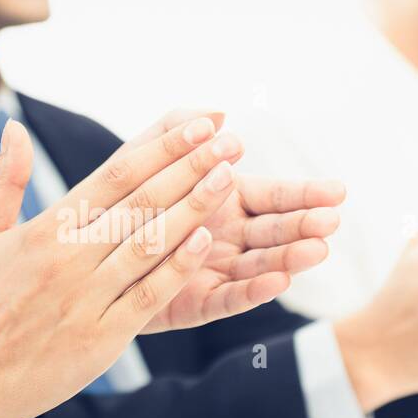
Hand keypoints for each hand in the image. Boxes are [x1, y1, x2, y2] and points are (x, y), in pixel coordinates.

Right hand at [0, 112, 256, 417]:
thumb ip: (5, 182)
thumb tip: (14, 128)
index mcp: (44, 229)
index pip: (115, 175)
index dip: (161, 147)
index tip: (197, 124)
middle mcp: (68, 259)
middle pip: (142, 201)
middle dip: (191, 167)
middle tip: (230, 140)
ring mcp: (87, 298)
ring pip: (152, 243)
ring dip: (195, 208)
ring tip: (229, 179)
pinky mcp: (102, 338)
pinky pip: (149, 295)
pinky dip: (179, 266)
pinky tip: (208, 241)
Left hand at [112, 111, 345, 333]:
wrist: (80, 262)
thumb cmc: (116, 203)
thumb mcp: (141, 161)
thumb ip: (175, 133)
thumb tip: (217, 113)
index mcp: (222, 202)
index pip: (271, 197)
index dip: (303, 194)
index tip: (337, 192)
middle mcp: (225, 238)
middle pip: (273, 231)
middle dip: (304, 225)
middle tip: (333, 220)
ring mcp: (213, 272)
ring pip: (258, 264)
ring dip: (289, 257)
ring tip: (318, 249)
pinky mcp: (194, 305)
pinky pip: (227, 298)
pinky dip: (253, 291)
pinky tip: (280, 281)